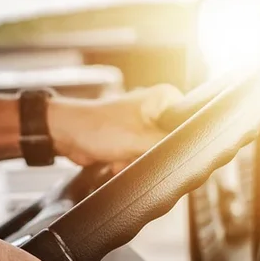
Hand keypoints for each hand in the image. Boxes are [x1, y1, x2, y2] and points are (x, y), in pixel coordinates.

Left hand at [48, 84, 183, 172]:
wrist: (66, 134)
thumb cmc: (98, 129)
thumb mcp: (141, 140)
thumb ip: (170, 147)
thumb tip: (193, 154)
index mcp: (165, 98)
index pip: (190, 123)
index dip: (181, 142)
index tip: (167, 152)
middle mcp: (157, 107)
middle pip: (171, 141)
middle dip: (152, 155)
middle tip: (137, 154)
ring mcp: (144, 123)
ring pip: (155, 152)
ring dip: (138, 161)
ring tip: (122, 157)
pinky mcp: (132, 137)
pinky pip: (141, 156)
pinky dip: (129, 162)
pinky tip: (116, 161)